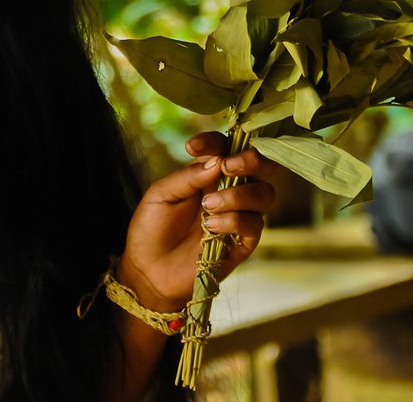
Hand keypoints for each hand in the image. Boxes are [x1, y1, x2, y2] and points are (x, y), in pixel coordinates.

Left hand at [117, 132, 276, 311]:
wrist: (148, 271)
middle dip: (250, 160)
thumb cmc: (151, 228)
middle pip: (261, 166)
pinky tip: (211, 227)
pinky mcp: (242, 243)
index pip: (225, 147)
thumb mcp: (161, 195)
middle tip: (227, 166)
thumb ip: (187, 177)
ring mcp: (239, 216)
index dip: (215, 142)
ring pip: (264, 193)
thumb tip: (217, 161)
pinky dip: (235, 221)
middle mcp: (229, 191)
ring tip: (208, 205)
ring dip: (239, 194)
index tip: (192, 147)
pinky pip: (254, 225)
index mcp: (208, 174)